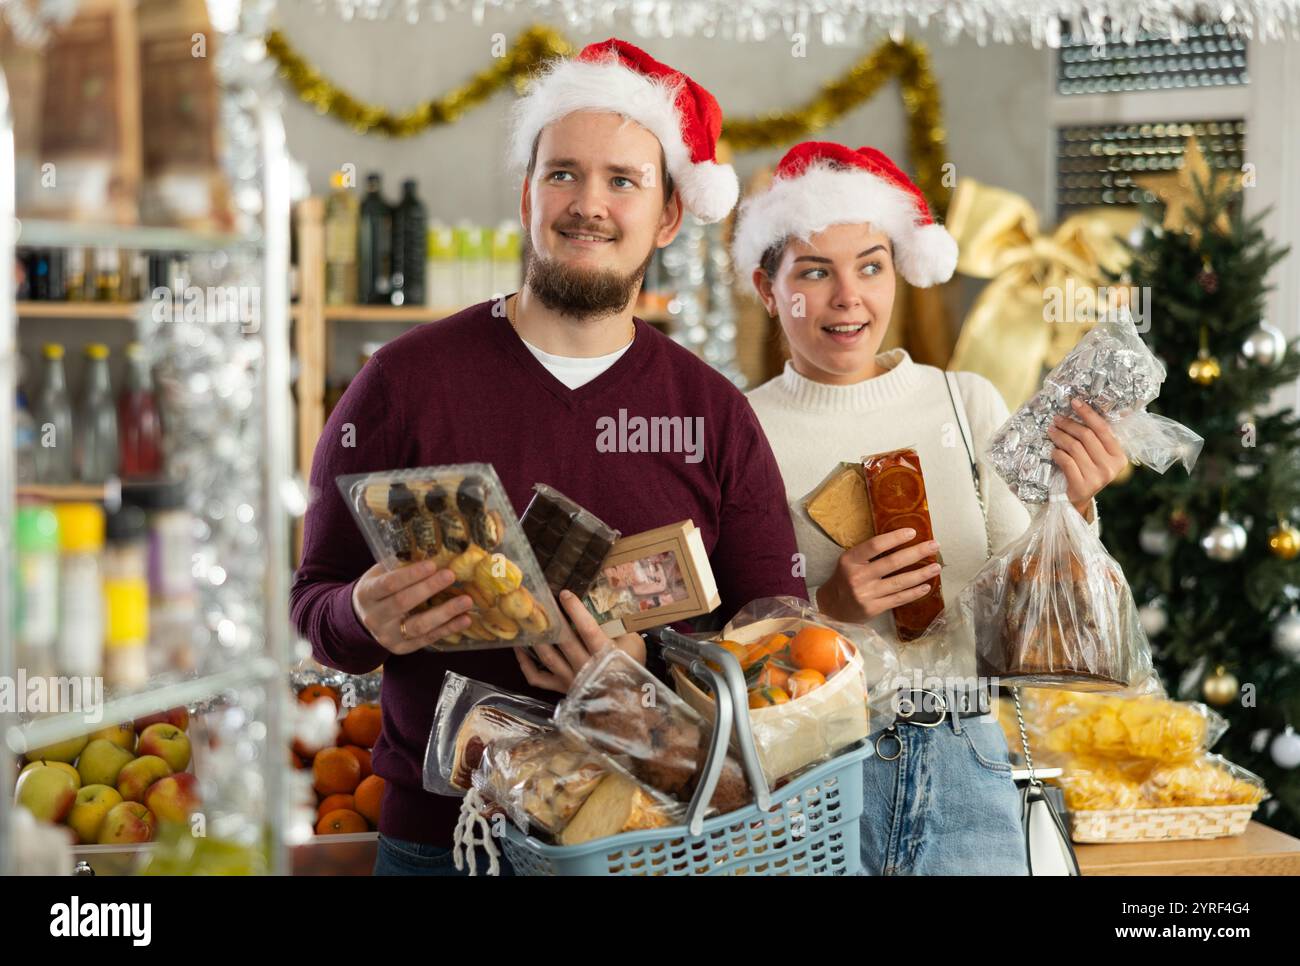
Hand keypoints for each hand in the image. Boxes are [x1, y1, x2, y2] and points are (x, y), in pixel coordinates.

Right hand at [350, 560, 473, 654]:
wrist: (362, 619)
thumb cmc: (379, 590)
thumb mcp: (380, 574)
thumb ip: (401, 566)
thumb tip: (435, 553)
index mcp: (367, 594)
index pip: (389, 584)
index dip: (411, 575)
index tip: (432, 565)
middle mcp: (374, 617)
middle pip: (403, 603)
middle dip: (429, 588)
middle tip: (451, 575)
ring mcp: (387, 636)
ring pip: (418, 625)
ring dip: (445, 613)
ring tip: (466, 601)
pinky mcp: (401, 648)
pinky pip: (427, 639)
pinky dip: (448, 629)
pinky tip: (465, 619)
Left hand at [515, 589, 646, 692]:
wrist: (623, 703)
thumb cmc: (629, 670)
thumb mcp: (634, 646)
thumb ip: (621, 630)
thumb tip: (605, 610)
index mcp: (604, 654)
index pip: (588, 629)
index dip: (576, 611)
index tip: (565, 594)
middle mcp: (584, 665)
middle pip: (564, 640)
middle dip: (552, 619)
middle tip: (541, 601)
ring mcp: (568, 678)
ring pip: (547, 657)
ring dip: (536, 637)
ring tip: (527, 620)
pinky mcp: (559, 687)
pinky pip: (536, 677)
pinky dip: (524, 664)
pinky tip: (518, 648)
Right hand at [814, 528, 940, 623]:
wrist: (832, 607)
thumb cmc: (844, 580)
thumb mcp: (849, 562)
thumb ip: (868, 554)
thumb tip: (901, 542)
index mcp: (850, 560)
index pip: (875, 545)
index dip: (895, 538)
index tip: (912, 532)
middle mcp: (858, 577)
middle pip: (892, 563)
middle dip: (916, 553)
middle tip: (934, 546)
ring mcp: (866, 594)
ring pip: (899, 582)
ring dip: (921, 574)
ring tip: (936, 567)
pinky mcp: (873, 608)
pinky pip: (898, 599)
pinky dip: (914, 592)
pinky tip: (926, 586)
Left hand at [1047, 399, 1128, 516]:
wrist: (1076, 501)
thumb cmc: (1085, 472)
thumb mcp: (1097, 457)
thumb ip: (1095, 439)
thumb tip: (1083, 409)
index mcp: (1119, 457)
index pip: (1103, 429)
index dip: (1087, 413)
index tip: (1074, 402)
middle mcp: (1111, 467)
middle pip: (1087, 436)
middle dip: (1069, 424)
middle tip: (1057, 419)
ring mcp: (1097, 478)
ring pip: (1075, 448)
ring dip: (1060, 437)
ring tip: (1052, 431)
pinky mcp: (1082, 486)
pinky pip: (1066, 462)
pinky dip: (1057, 453)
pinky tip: (1053, 450)